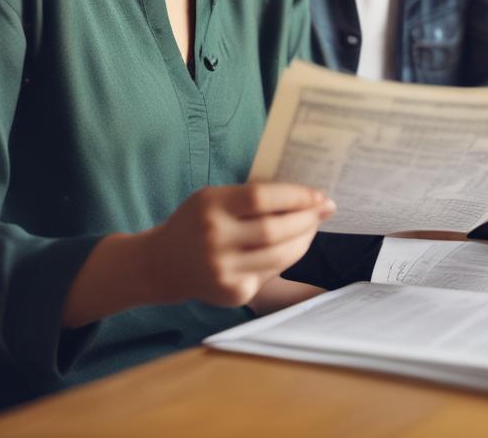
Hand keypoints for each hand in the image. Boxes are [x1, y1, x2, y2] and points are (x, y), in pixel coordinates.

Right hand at [144, 183, 334, 306]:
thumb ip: (250, 197)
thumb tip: (302, 196)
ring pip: (280, 255)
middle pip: (276, 230)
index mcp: (212, 207)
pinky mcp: (232, 293)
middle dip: (308, 218)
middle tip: (325, 209)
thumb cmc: (196, 222)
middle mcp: (216, 239)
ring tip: (313, 226)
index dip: (296, 196)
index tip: (319, 194)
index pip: (261, 198)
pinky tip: (292, 246)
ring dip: (304, 239)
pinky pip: (272, 273)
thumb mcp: (214, 197)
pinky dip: (287, 258)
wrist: (162, 264)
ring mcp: (224, 270)